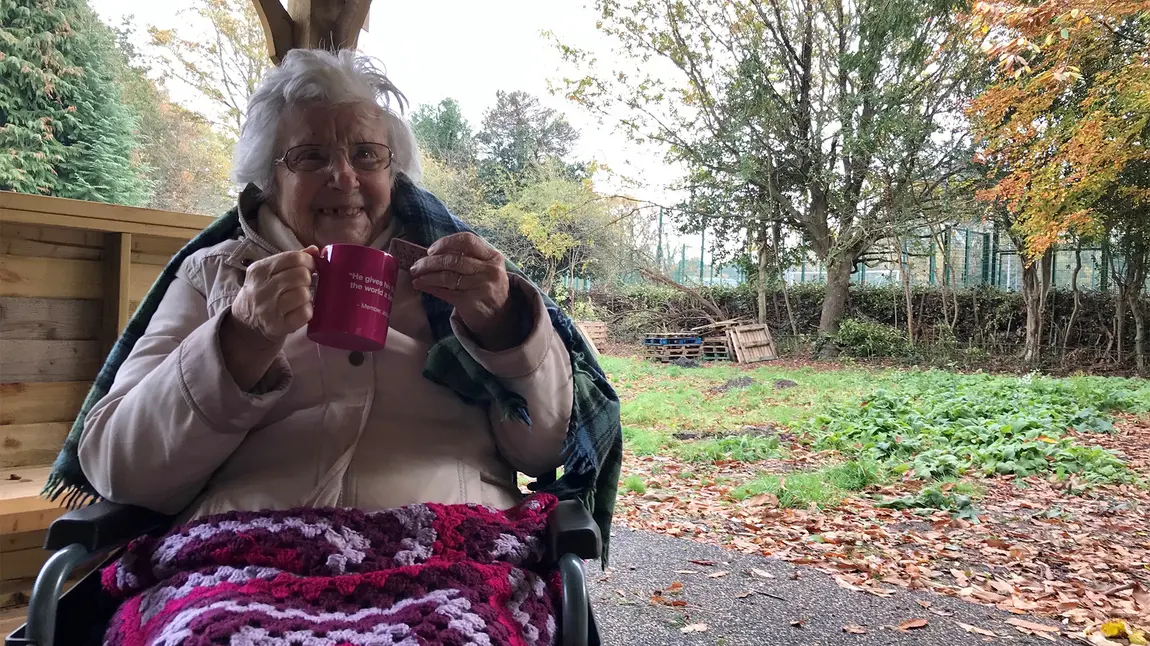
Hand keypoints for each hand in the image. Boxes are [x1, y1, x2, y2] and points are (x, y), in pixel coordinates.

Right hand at [229, 247, 318, 345]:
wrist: (246, 321)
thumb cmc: (263, 291)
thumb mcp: (270, 271)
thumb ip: (292, 259)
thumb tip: (315, 250)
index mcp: (259, 270)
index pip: (293, 258)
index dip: (308, 261)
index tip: (309, 267)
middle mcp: (262, 289)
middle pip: (301, 275)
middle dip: (307, 279)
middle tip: (304, 284)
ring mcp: (268, 309)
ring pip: (304, 294)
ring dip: (307, 295)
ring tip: (300, 298)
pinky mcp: (277, 326)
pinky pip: (305, 313)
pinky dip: (307, 311)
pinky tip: (300, 310)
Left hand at [410, 233, 523, 349]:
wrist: (499, 317)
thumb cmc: (487, 288)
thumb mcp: (486, 269)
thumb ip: (467, 258)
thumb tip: (433, 253)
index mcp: (492, 257)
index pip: (467, 241)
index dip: (446, 243)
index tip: (430, 250)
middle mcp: (489, 270)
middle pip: (453, 260)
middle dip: (429, 262)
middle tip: (416, 266)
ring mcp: (481, 286)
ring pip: (447, 276)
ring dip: (427, 276)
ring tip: (416, 277)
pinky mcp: (471, 302)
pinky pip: (445, 292)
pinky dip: (431, 288)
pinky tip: (422, 286)